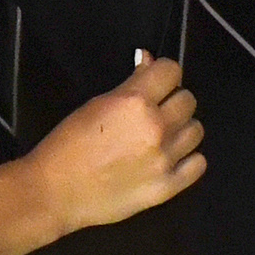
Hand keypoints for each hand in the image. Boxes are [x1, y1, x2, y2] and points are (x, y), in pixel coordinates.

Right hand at [28, 55, 206, 234]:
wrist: (55, 192)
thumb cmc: (67, 146)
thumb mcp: (95, 104)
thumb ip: (130, 85)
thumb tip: (149, 63)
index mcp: (134, 102)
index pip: (172, 70)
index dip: (163, 74)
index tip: (156, 82)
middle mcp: (155, 128)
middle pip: (188, 100)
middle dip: (172, 100)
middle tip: (155, 111)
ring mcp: (164, 160)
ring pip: (196, 130)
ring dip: (181, 129)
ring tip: (161, 137)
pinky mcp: (167, 187)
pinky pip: (198, 164)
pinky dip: (187, 159)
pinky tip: (170, 158)